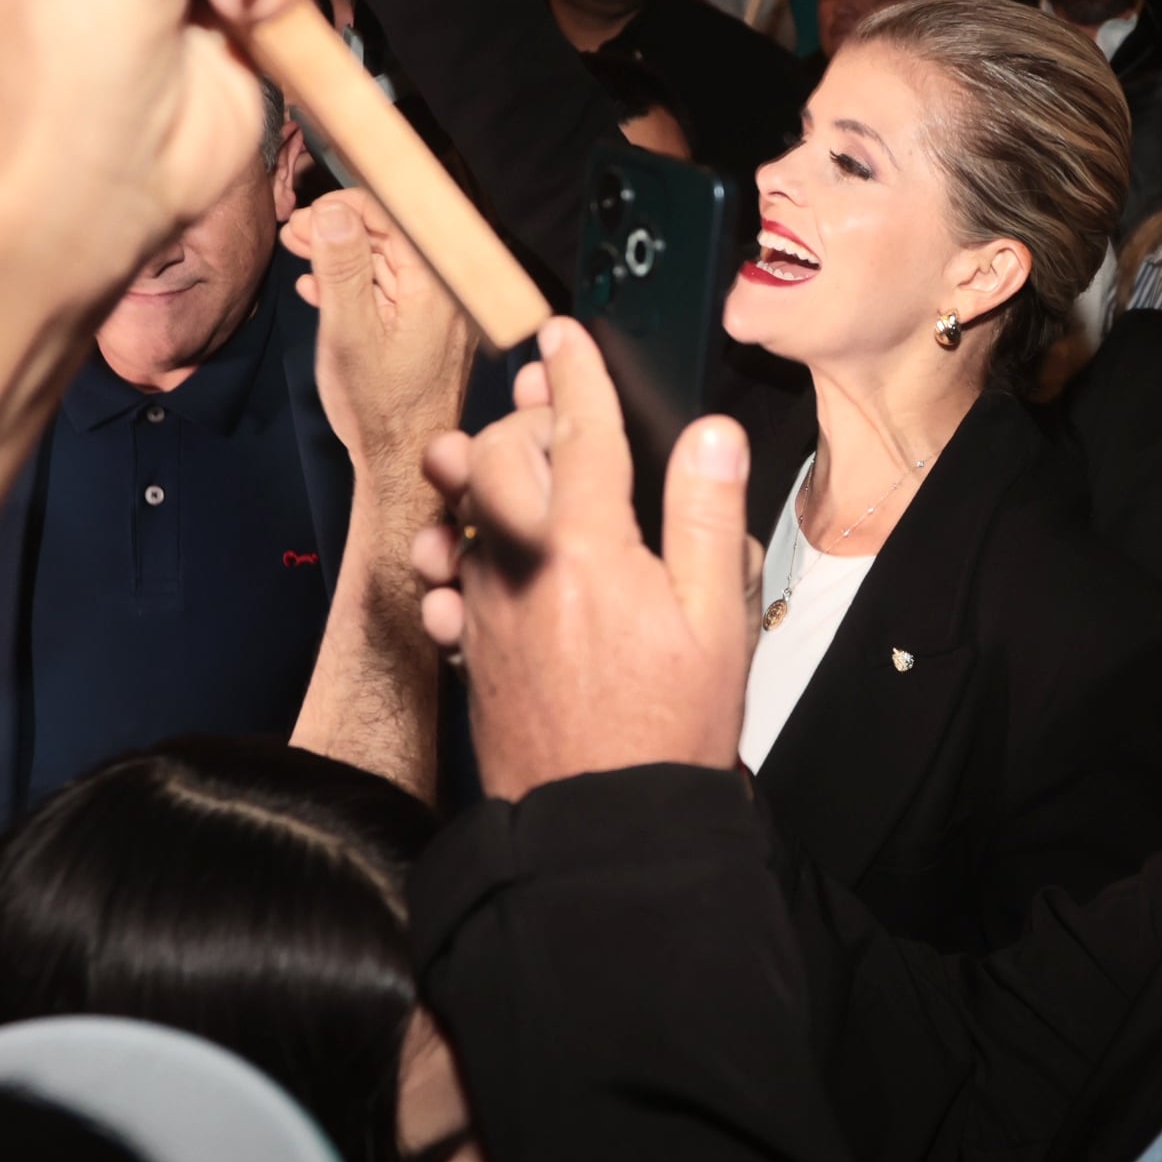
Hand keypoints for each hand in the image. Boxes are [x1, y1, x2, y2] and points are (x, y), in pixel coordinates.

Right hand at [284, 188, 475, 475]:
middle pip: (391, 237)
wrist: (400, 465)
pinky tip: (318, 290)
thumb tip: (335, 212)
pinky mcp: (424, 332)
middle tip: (295, 234)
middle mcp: (447, 294)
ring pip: (385, 264)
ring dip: (341, 256)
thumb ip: (342, 267)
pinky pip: (388, 293)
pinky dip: (354, 286)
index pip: (396, 217)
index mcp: (436, 286)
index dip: (347, 208)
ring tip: (299, 253)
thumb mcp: (347, 332)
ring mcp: (437, 313)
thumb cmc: (378, 409)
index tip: (308, 216)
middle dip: (339, 230)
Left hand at [410, 320, 756, 801]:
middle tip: (546, 398)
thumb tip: (711, 435)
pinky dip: (452, 550)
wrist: (603, 824)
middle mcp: (523, 565)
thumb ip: (707, 518)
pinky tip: (469, 553)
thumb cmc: (667, 730)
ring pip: (460, 509)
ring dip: (475, 473)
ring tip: (492, 455)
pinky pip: (444, 578)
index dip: (572, 374)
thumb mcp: (717, 622)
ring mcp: (486, 606)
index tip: (563, 337)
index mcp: (590, 548)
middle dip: (521, 414)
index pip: (579, 432)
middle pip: (499, 455)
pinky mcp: (469, 646)